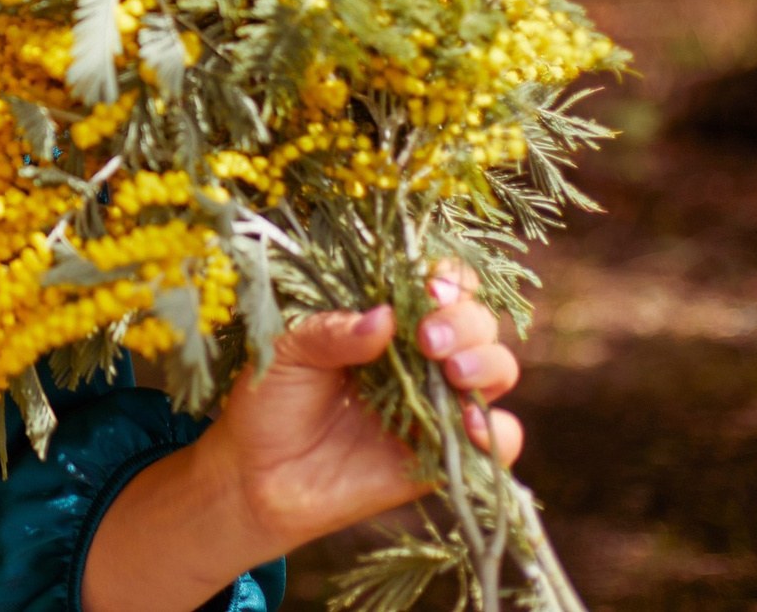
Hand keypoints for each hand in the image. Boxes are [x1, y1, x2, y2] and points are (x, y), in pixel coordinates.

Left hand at [81, 267, 524, 611]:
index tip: (430, 288)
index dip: (447, 279)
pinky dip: (498, 430)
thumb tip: (384, 317)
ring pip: (496, 369)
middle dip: (465, 322)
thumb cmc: (269, 400)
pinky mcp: (444, 454)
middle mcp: (421, 356)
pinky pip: (497, 441)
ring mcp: (437, 404)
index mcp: (385, 319)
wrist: (258, 477)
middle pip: (476, 322)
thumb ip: (331, 331)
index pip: (439, 284)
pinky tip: (469, 424)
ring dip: (487, 363)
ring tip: (452, 372)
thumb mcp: (286, 351)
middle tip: (429, 340)